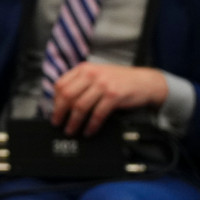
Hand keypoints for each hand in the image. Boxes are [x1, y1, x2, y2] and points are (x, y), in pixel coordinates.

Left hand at [50, 63, 167, 136]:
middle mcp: (91, 74)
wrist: (145, 81)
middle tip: (58, 124)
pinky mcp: (114, 96)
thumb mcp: (97, 75)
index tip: (54, 112)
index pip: (61, 84)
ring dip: (73, 122)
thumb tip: (62, 103)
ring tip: (71, 130)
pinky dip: (91, 125)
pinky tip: (88, 131)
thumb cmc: (119, 80)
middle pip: (67, 96)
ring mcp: (103, 84)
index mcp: (84, 68)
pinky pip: (97, 114)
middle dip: (60, 113)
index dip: (55, 101)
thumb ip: (81, 83)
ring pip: (80, 106)